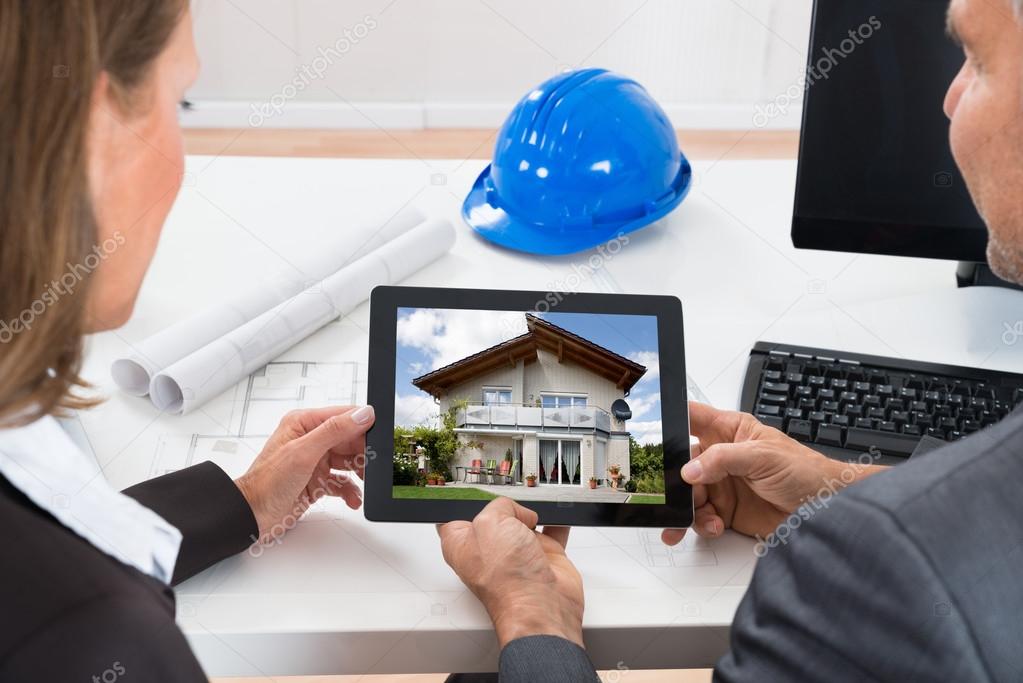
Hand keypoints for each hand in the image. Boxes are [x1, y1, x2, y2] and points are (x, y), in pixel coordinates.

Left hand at [235, 405, 374, 542]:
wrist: (252, 516)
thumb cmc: (266, 483)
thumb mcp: (303, 452)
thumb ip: (334, 431)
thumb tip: (362, 414)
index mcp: (304, 423)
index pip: (343, 416)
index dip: (363, 425)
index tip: (379, 436)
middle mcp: (310, 440)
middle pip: (350, 440)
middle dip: (363, 454)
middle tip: (373, 465)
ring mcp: (315, 461)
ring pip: (348, 461)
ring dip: (359, 473)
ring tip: (365, 483)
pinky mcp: (317, 481)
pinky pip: (342, 482)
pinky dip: (350, 490)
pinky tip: (353, 498)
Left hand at [437, 498, 583, 648]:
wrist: (542, 605)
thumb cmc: (507, 578)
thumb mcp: (490, 522)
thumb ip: (500, 507)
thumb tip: (519, 512)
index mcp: (463, 545)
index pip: (456, 519)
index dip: (467, 506)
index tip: (475, 497)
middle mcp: (490, 551)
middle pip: (494, 516)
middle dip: (506, 506)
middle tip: (512, 504)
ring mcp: (517, 554)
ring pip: (524, 522)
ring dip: (533, 512)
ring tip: (537, 509)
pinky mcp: (544, 557)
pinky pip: (552, 531)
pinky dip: (558, 521)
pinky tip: (557, 514)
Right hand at [662, 401, 885, 545]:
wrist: (828, 511)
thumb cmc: (806, 471)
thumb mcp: (763, 456)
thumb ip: (723, 459)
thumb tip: (691, 468)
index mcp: (730, 431)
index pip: (692, 417)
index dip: (671, 419)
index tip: (651, 429)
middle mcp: (722, 457)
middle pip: (682, 463)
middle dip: (673, 479)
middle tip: (668, 493)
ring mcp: (723, 485)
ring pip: (689, 495)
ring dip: (687, 508)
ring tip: (693, 519)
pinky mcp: (727, 511)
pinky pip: (702, 517)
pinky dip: (702, 524)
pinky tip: (714, 525)